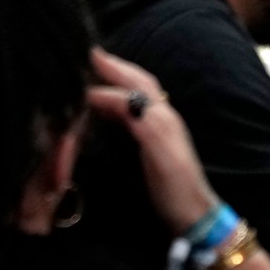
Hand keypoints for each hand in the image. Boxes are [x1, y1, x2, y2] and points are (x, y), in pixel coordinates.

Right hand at [86, 51, 220, 233]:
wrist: (195, 216)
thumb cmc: (177, 189)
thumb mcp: (161, 157)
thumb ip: (143, 124)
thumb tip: (117, 99)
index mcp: (162, 118)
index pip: (129, 93)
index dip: (104, 87)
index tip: (75, 82)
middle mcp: (163, 116)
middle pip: (139, 82)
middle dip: (116, 66)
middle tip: (90, 54)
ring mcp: (161, 127)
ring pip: (140, 91)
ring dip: (120, 76)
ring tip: (98, 67)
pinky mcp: (155, 140)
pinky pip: (137, 106)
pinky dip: (122, 95)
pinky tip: (111, 101)